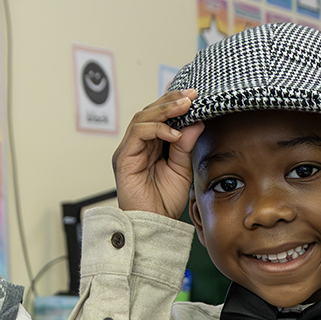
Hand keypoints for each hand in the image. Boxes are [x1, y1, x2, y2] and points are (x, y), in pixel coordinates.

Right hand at [112, 89, 204, 217]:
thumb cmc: (164, 201)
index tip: (195, 97)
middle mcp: (137, 144)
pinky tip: (175, 134)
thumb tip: (196, 122)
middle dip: (171, 100)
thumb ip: (186, 146)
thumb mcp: (182, 169)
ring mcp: (129, 149)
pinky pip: (138, 133)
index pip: (160, 116)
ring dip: (165, 110)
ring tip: (185, 107)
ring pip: (143, 117)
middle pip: (150, 111)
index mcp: (151, 145)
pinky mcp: (124, 157)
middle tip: (191, 95)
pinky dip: (157, 129)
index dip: (175, 103)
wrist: (153, 224)